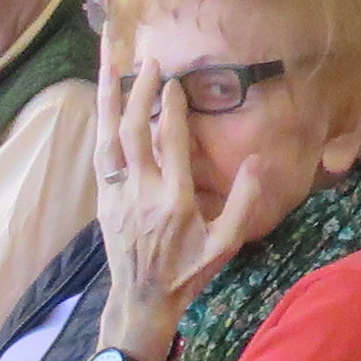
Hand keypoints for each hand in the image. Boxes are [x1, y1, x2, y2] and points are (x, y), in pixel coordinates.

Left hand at [93, 58, 292, 353]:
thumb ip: (244, 201)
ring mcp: (116, 194)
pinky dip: (101, 122)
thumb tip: (260, 159)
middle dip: (137, 91)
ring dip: (106, 96)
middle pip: (132, 131)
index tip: (174, 82)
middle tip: (147, 60)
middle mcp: (140, 192)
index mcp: (174, 201)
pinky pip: (100, 153)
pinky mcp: (103, 198)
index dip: (170, 109)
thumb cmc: (188, 271)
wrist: (142, 300)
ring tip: (107, 60)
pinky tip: (103, 100)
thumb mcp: (226, 243)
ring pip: (107, 136)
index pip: (169, 143)